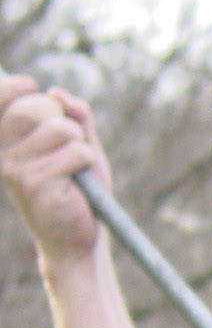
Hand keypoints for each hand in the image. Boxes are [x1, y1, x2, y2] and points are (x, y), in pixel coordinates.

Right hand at [0, 77, 110, 267]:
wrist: (79, 240)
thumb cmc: (78, 191)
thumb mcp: (78, 147)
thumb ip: (75, 117)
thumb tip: (59, 94)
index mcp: (5, 143)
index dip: (15, 87)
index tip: (34, 87)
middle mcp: (3, 155)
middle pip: (34, 109)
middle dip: (63, 119)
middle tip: (71, 142)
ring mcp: (17, 170)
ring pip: (60, 129)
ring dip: (80, 144)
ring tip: (77, 166)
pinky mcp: (37, 184)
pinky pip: (75, 153)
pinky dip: (87, 162)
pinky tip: (80, 180)